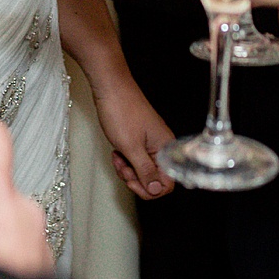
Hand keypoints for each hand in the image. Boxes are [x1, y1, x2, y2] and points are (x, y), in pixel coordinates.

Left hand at [88, 74, 174, 198]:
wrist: (111, 88)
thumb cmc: (121, 111)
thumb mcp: (131, 148)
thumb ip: (145, 171)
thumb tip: (156, 190)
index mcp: (166, 148)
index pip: (167, 183)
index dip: (149, 188)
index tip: (133, 181)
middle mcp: (162, 146)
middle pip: (154, 179)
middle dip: (136, 178)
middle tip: (123, 168)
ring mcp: (152, 143)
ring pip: (143, 170)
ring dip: (128, 169)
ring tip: (118, 157)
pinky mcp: (141, 139)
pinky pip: (137, 159)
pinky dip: (125, 160)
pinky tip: (117, 152)